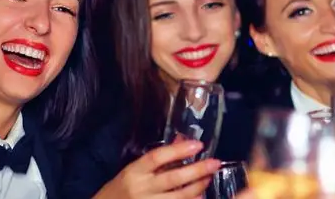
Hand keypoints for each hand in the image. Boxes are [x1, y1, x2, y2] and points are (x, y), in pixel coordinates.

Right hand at [93, 140, 219, 198]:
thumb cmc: (119, 190)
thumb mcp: (133, 171)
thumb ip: (157, 160)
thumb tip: (182, 141)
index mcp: (133, 172)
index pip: (157, 157)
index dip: (178, 150)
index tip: (198, 145)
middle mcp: (140, 189)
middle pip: (173, 178)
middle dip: (197, 170)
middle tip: (214, 163)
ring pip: (178, 197)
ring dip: (197, 188)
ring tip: (208, 178)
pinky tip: (199, 197)